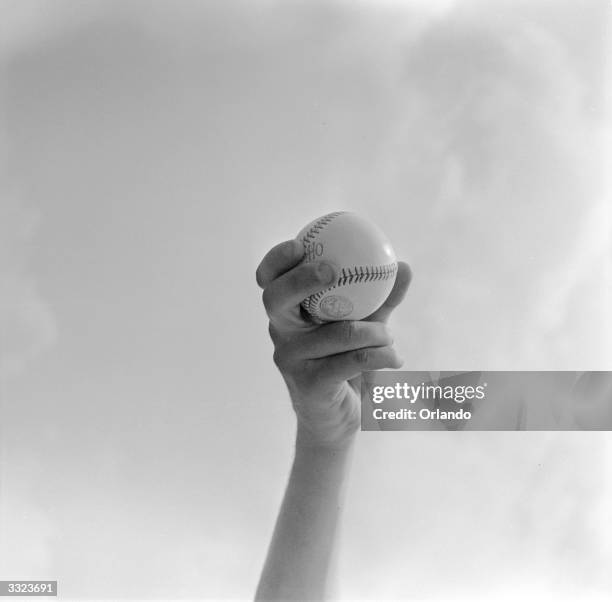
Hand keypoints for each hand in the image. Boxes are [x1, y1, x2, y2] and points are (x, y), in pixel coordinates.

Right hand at [256, 238, 411, 447]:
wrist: (338, 417)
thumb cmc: (347, 362)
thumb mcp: (364, 326)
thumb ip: (381, 298)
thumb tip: (404, 266)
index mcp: (288, 313)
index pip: (269, 281)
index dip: (276, 260)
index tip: (301, 245)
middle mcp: (281, 333)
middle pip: (276, 298)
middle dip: (301, 280)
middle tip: (332, 270)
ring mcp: (290, 359)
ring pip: (337, 332)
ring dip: (376, 333)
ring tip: (390, 339)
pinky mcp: (309, 383)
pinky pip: (352, 359)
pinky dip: (381, 356)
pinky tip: (395, 359)